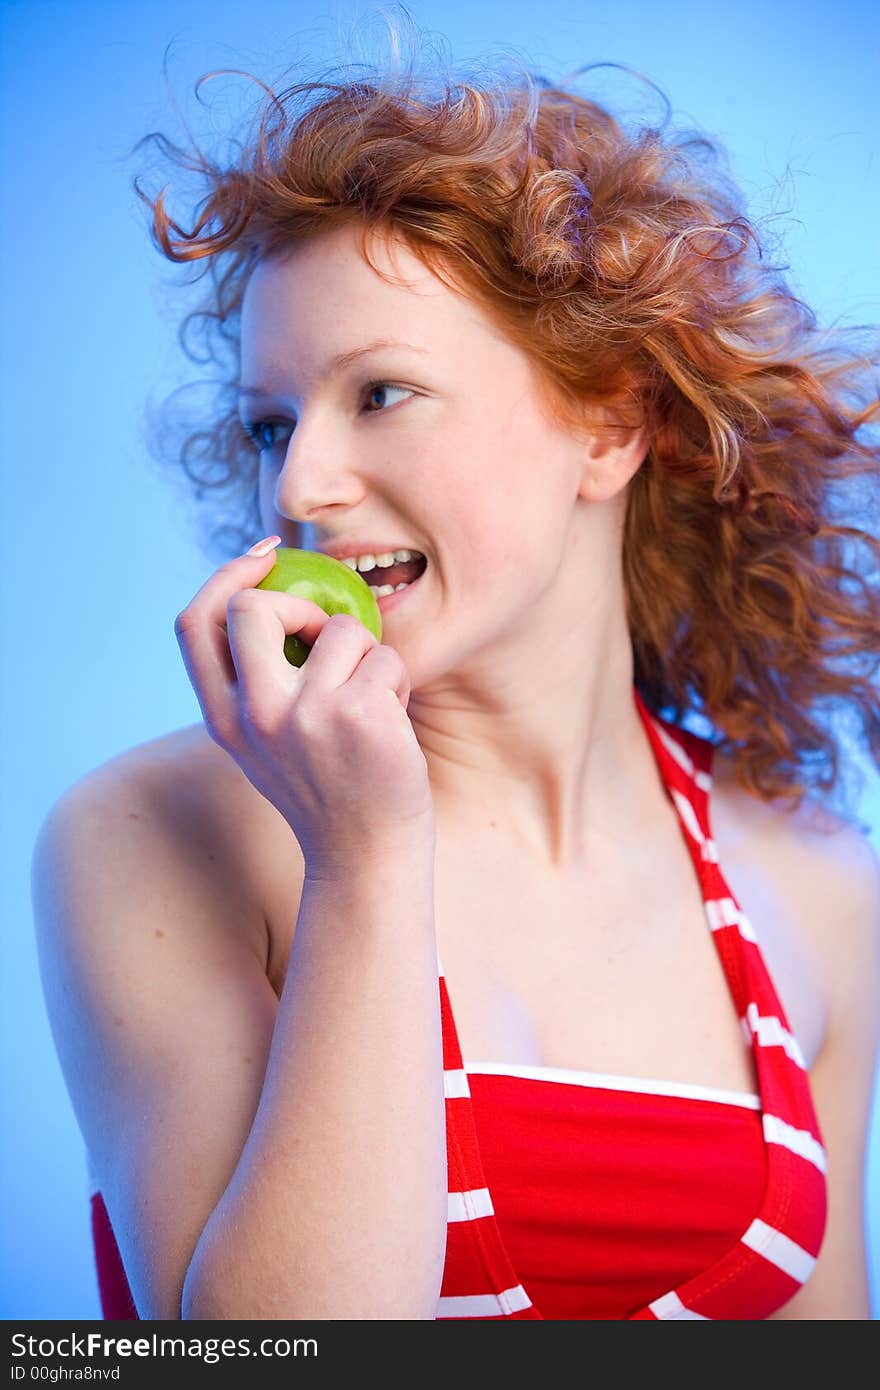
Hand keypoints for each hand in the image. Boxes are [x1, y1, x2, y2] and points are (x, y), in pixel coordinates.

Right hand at [173, 544, 435, 874]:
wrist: (367, 859)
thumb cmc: (331, 790)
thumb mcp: (270, 741)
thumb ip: (258, 683)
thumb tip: (278, 590)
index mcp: (224, 718)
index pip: (195, 623)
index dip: (226, 575)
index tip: (266, 556)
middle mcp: (255, 715)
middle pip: (254, 607)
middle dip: (300, 605)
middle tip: (328, 639)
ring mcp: (305, 715)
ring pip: (341, 629)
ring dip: (369, 656)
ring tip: (373, 702)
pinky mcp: (359, 716)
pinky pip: (385, 658)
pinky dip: (397, 681)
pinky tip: (394, 723)